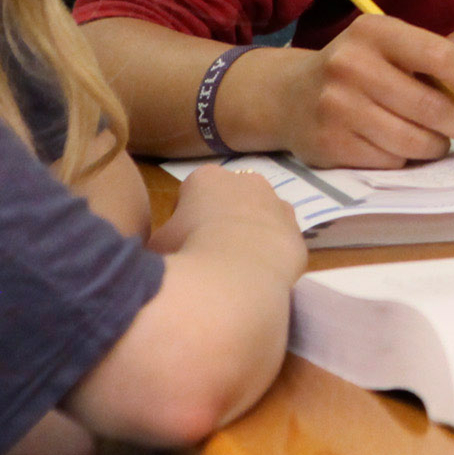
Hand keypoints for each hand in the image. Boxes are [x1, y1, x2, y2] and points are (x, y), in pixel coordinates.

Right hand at [148, 163, 305, 277]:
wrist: (238, 276)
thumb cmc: (188, 252)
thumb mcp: (155, 244)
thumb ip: (159, 239)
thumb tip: (161, 248)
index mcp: (206, 178)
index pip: (190, 193)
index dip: (182, 220)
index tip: (180, 243)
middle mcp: (247, 181)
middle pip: (229, 200)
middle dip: (221, 221)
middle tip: (208, 254)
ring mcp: (277, 204)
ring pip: (259, 217)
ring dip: (249, 235)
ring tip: (234, 267)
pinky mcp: (298, 231)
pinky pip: (279, 242)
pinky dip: (270, 255)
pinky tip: (258, 274)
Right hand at [237, 14, 453, 168]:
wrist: (289, 96)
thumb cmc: (362, 70)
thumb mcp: (402, 52)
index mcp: (374, 31)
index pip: (440, 55)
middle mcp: (350, 64)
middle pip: (430, 105)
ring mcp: (335, 106)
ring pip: (412, 139)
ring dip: (439, 146)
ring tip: (446, 142)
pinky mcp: (328, 143)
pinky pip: (389, 161)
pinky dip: (407, 159)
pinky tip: (409, 150)